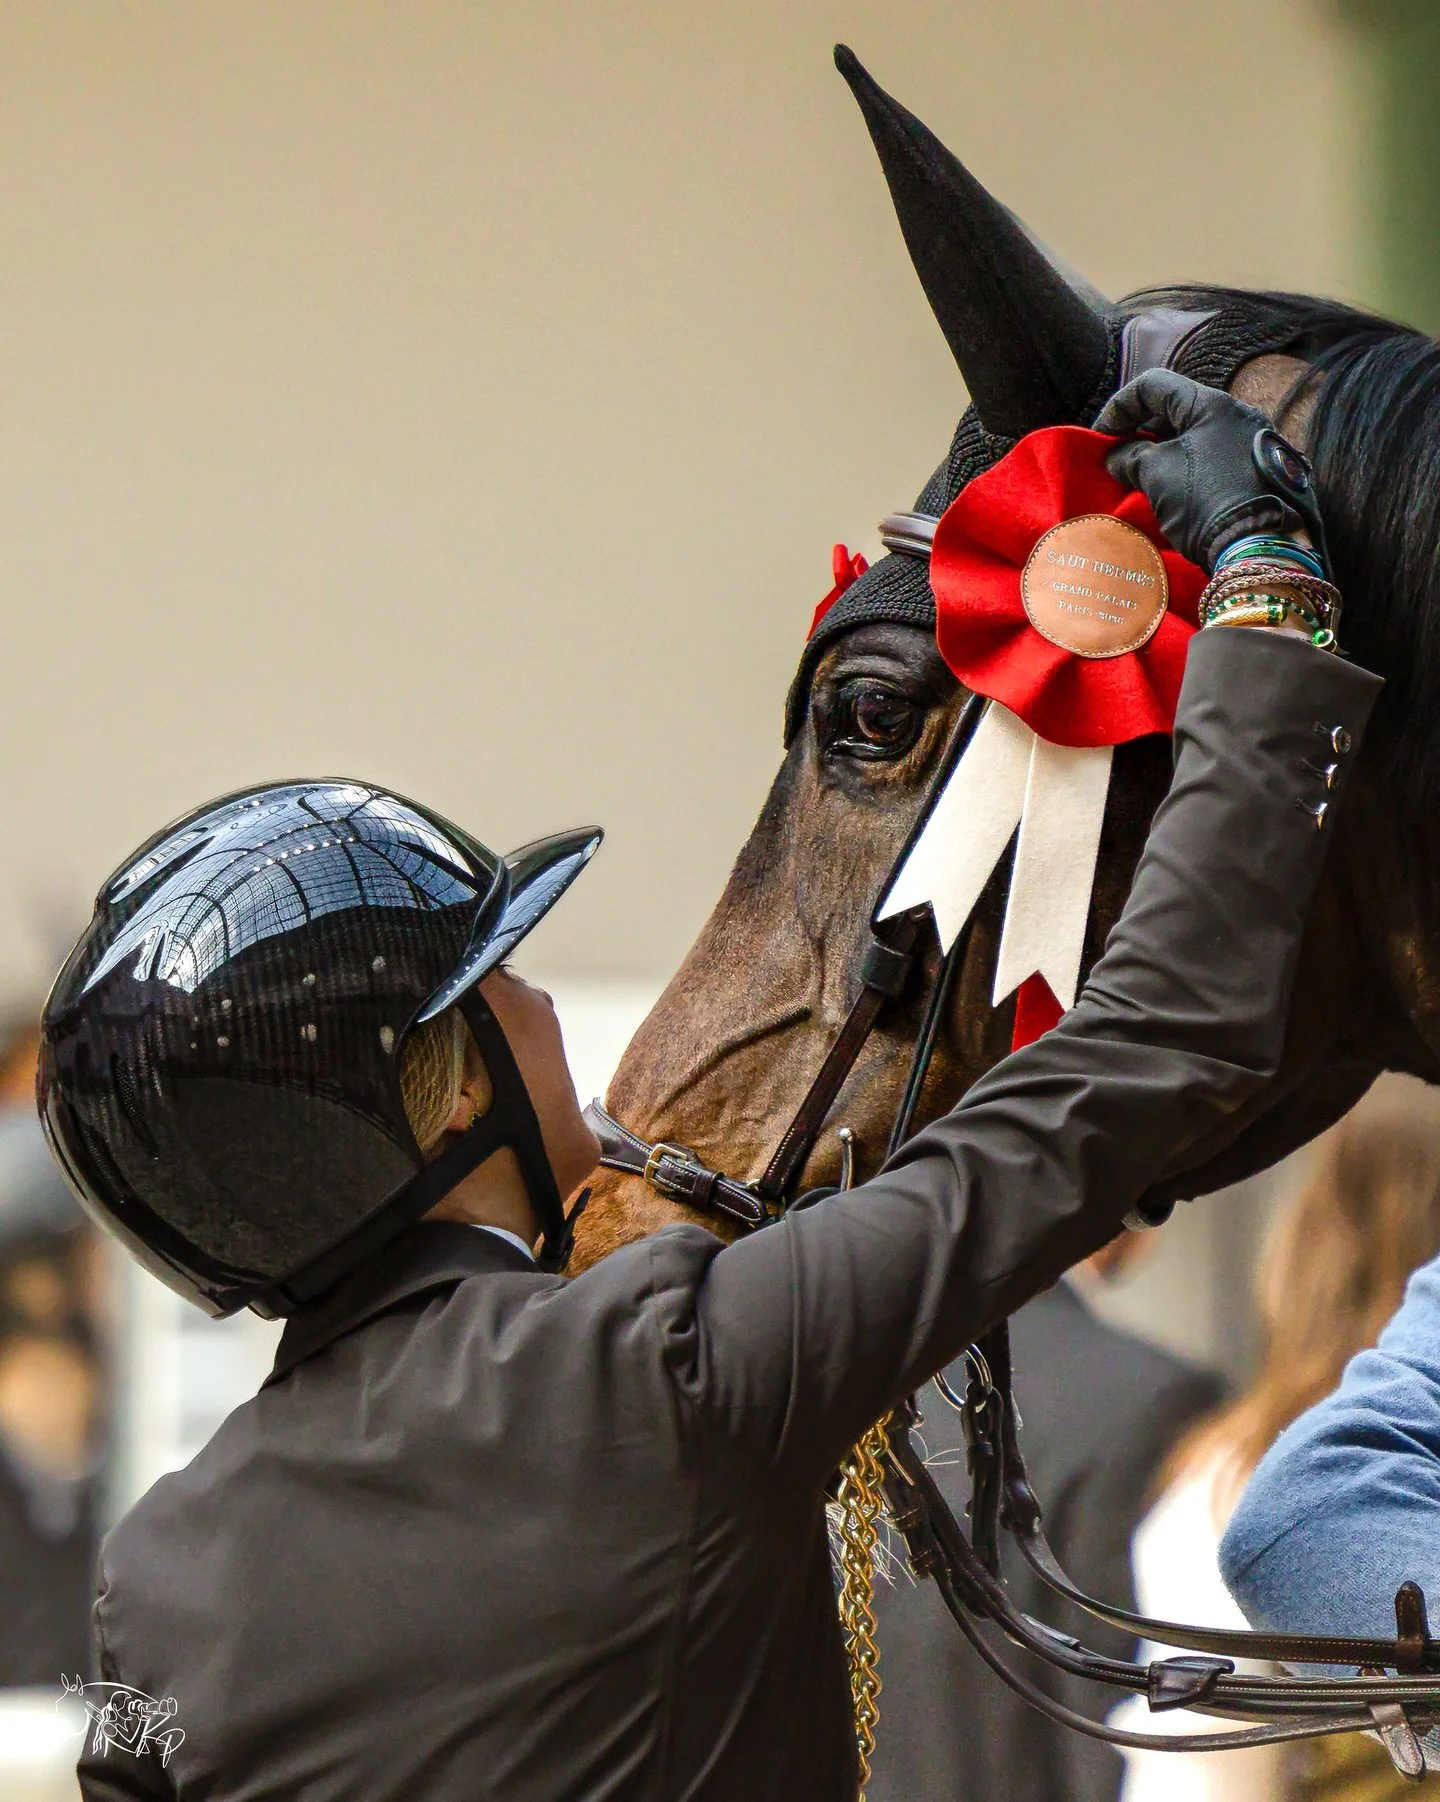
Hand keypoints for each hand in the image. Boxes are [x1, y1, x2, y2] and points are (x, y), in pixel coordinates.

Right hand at [1093, 370, 1320, 571]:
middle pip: (1176, 409)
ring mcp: (1251, 443)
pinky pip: (1211, 456)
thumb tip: (1116, 456)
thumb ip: (1130, 456)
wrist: (1261, 547)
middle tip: (1117, 458)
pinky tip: (1169, 489)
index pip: (1154, 385)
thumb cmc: (1205, 501)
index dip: (1120, 407)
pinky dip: (1183, 465)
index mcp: (1213, 404)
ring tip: (1138, 477)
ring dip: (1161, 451)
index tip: (1100, 438)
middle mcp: (1237, 415)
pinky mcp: (1257, 471)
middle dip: (1140, 430)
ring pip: (1194, 435)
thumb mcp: (1157, 474)